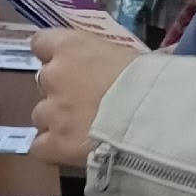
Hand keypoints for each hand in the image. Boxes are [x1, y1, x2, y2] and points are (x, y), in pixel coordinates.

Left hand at [30, 26, 147, 168]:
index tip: (67, 66)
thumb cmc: (152, 81)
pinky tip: (72, 153)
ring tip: (84, 132)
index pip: (41, 43)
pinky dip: (54, 150)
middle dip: (60, 93)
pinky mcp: (54, 144)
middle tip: (86, 104)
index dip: (52, 56)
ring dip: (57, 122)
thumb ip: (118, 59)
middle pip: (43, 83)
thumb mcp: (135, 58)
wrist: (155, 119)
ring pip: (41, 117)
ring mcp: (50, 111)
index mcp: (71, 46)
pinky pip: (41, 147)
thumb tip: (144, 57)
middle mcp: (53, 75)